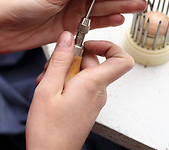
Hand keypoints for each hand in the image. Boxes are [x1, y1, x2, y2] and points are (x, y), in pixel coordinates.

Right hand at [26, 31, 133, 149]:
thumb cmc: (48, 130)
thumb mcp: (47, 88)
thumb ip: (60, 60)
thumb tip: (68, 38)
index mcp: (93, 85)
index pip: (122, 60)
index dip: (108, 45)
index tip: (87, 43)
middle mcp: (98, 92)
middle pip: (93, 62)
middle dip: (71, 59)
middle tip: (52, 68)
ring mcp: (93, 100)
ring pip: (84, 73)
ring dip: (64, 72)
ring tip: (47, 84)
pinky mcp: (86, 106)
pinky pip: (80, 85)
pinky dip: (65, 83)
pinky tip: (50, 92)